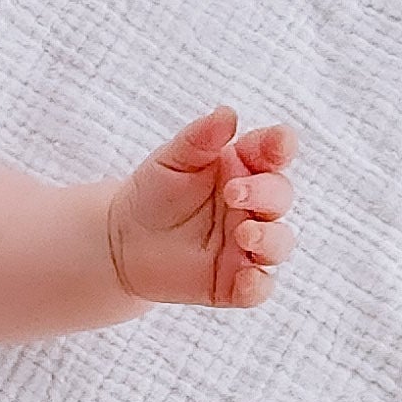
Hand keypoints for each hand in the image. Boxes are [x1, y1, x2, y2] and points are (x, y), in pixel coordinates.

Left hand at [106, 106, 297, 309]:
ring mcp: (247, 246)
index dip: (281, 147)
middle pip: (280, 197)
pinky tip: (247, 278)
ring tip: (244, 233)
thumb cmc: (153, 192)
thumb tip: (228, 114)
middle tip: (233, 193)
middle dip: (266, 193)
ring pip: (279, 244)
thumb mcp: (171, 160)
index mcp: (244, 169)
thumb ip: (200, 138)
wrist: (120, 240)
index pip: (274, 154)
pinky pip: (258, 288)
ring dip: (270, 238)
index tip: (280, 143)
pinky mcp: (233, 282)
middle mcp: (254, 207)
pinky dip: (258, 285)